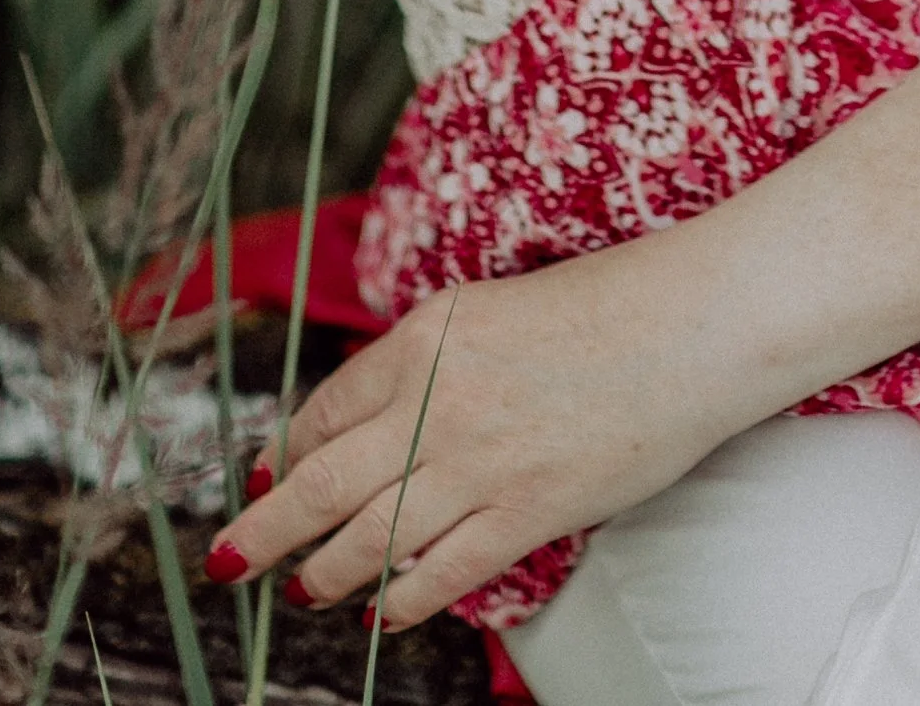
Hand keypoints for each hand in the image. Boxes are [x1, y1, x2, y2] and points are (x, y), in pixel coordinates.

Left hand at [204, 237, 726, 629]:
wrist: (690, 324)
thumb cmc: (606, 308)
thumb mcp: (493, 312)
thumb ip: (432, 364)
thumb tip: (378, 424)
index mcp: (424, 337)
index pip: (325, 410)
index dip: (286, 455)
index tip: (268, 480)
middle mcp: (435, 401)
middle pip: (320, 485)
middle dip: (263, 531)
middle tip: (229, 558)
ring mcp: (476, 463)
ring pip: (368, 539)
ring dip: (324, 573)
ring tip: (303, 589)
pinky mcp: (523, 512)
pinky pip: (439, 573)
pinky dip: (402, 600)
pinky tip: (384, 611)